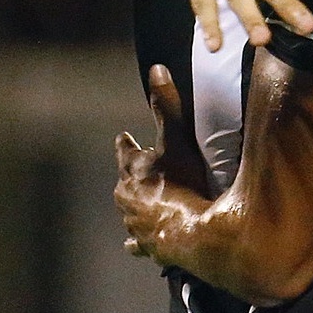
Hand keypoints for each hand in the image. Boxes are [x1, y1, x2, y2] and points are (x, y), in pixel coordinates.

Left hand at [115, 65, 210, 263]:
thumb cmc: (183, 182)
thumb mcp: (177, 137)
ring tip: (142, 202)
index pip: (124, 149)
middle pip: (123, 180)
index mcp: (132, 169)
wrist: (189, 231)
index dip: (125, 142)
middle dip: (129, 174)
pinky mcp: (145, 245)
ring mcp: (134, 223)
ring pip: (129, 210)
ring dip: (135, 204)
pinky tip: (134, 244)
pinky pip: (136, 242)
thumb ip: (166, 103)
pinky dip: (137, 239)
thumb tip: (155, 67)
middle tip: (136, 169)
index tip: (123, 135)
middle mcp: (126, 196)